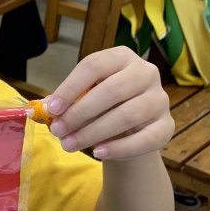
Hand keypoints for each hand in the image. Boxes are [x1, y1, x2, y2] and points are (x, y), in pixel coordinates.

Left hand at [45, 48, 173, 160]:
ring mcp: (160, 99)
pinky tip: (98, 153)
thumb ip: (66, 102)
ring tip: (69, 145)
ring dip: (93, 132)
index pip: (94, 65)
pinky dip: (120, 148)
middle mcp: (145, 73)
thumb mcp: (83, 99)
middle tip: (57, 131)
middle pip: (111, 90)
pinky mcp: (166, 125)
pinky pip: (145, 138)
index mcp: (121, 57)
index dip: (71, 87)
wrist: (131, 132)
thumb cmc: (102, 108)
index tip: (52, 108)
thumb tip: (43, 109)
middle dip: (80, 113)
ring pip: (127, 115)